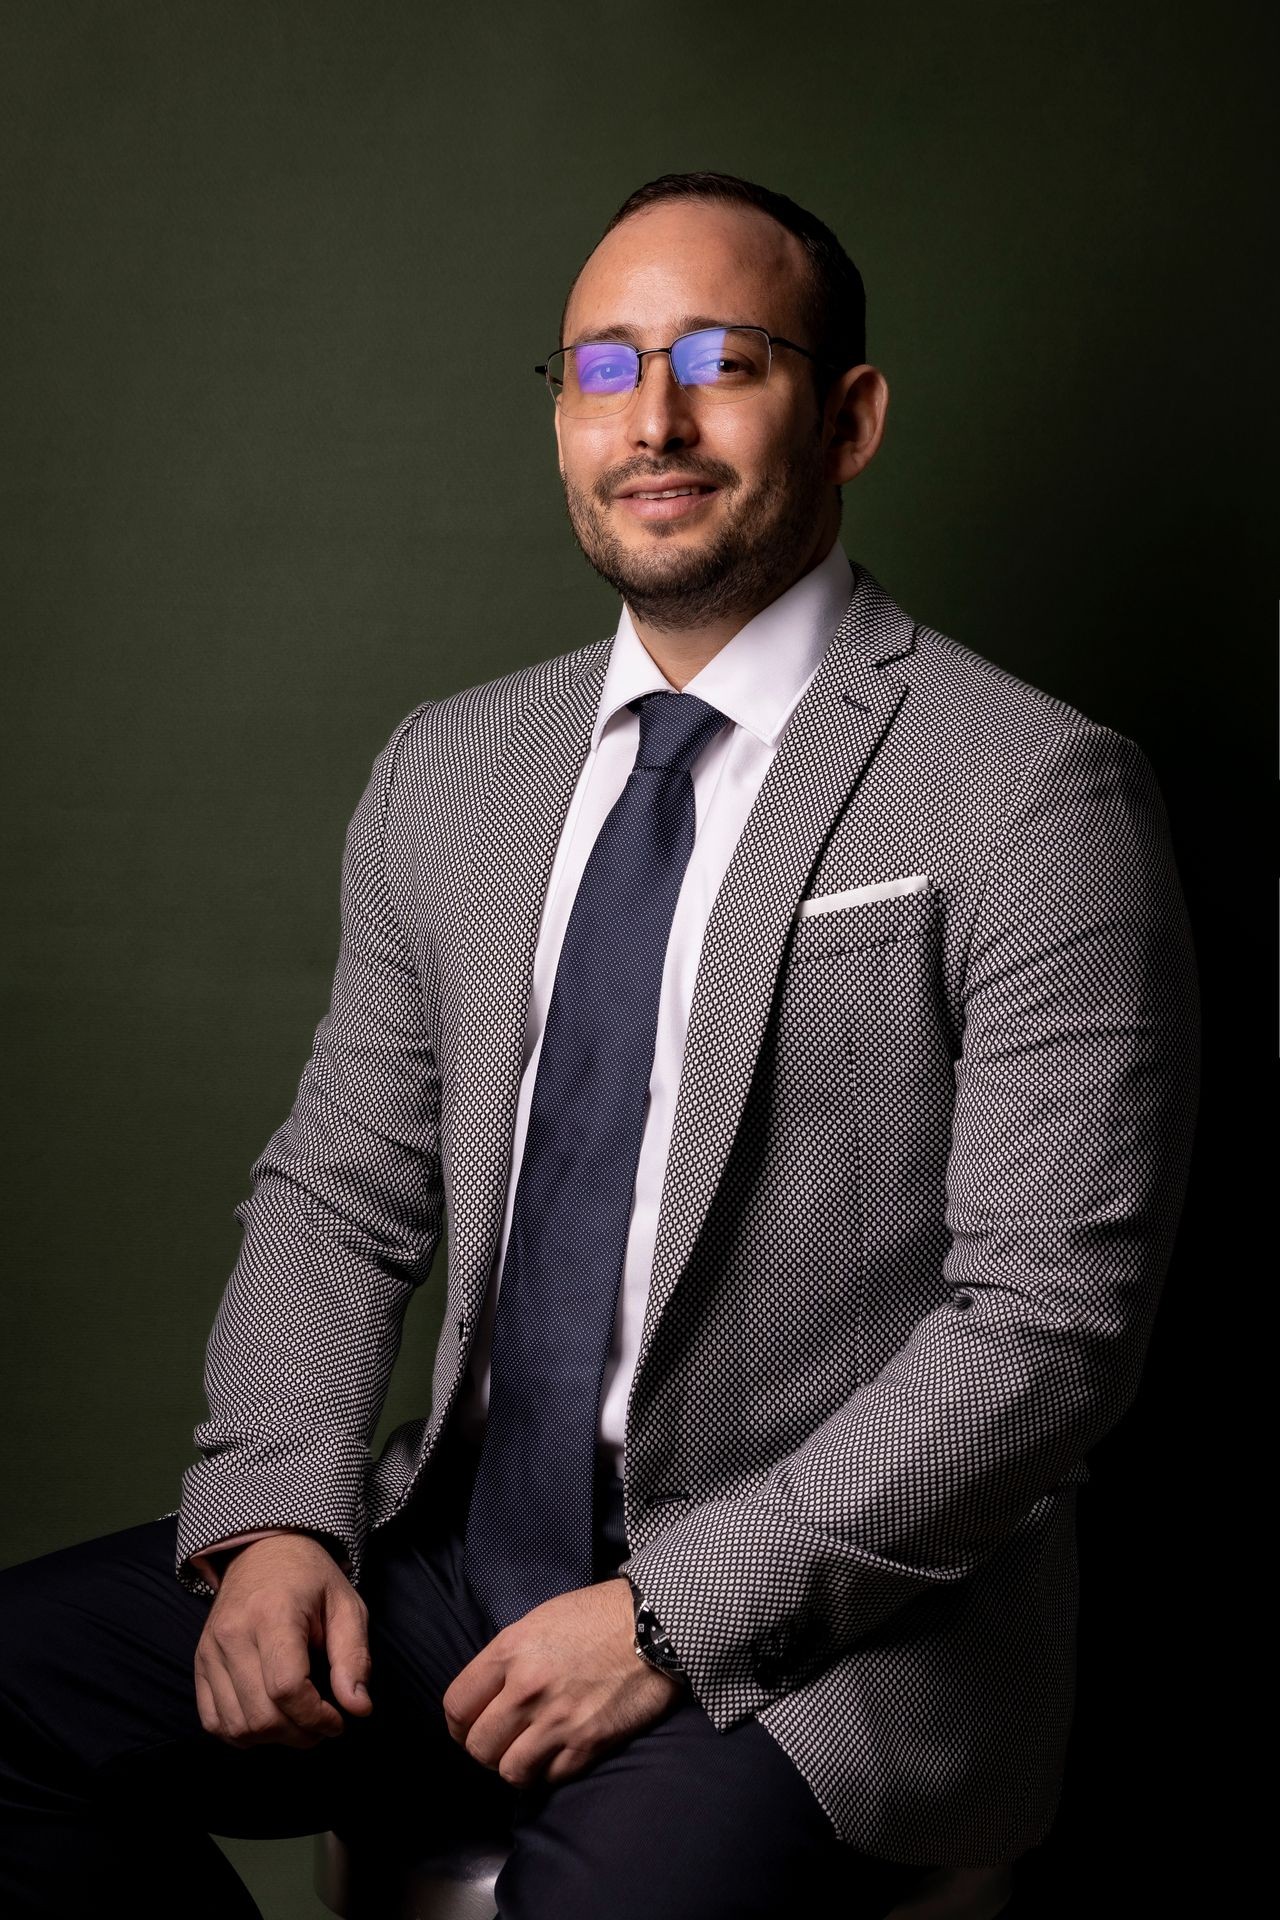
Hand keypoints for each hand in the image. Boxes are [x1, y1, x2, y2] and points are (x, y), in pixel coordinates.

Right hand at [194, 1533, 372, 1749]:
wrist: (264, 1551)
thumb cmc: (311, 1579)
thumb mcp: (346, 1605)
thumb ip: (354, 1657)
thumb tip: (358, 1707)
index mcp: (273, 1613)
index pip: (287, 1689)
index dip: (316, 1717)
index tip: (339, 1719)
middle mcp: (233, 1633)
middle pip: (261, 1715)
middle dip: (300, 1733)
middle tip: (323, 1724)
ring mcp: (210, 1649)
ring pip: (237, 1726)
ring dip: (273, 1738)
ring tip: (298, 1721)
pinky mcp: (200, 1662)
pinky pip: (213, 1722)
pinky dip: (242, 1734)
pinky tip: (268, 1719)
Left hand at [442, 1576, 681, 1788]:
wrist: (656, 1624)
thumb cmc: (597, 1616)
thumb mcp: (540, 1620)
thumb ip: (508, 1659)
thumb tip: (488, 1696)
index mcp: (510, 1651)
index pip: (457, 1706)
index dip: (460, 1724)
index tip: (471, 1726)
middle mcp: (528, 1687)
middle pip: (479, 1746)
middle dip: (485, 1749)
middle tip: (502, 1741)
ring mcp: (559, 1718)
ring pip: (510, 1771)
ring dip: (516, 1765)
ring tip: (528, 1752)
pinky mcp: (589, 1741)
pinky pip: (550, 1777)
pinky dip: (550, 1771)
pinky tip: (558, 1752)